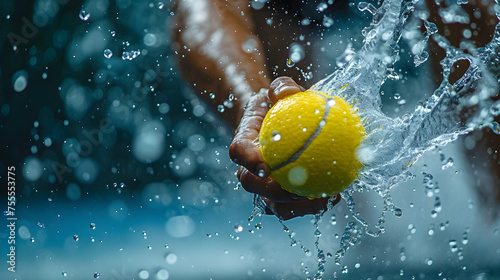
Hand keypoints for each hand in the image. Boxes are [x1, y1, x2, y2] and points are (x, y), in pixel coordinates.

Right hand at [229, 77, 341, 219]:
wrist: (275, 124)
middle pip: (252, 185)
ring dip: (297, 207)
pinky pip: (293, 207)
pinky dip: (311, 206)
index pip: (238, 151)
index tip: (265, 164)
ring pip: (274, 205)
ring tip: (324, 199)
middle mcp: (249, 170)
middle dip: (273, 191)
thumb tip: (289, 92)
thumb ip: (282, 88)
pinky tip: (334, 196)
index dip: (247, 160)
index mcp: (244, 143)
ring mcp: (263, 187)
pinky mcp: (280, 198)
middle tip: (301, 186)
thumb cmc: (277, 106)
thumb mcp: (279, 90)